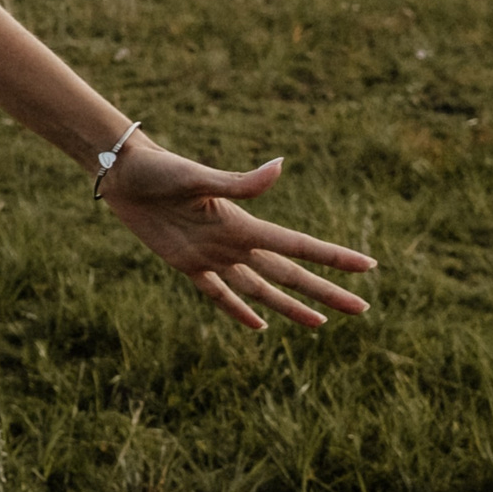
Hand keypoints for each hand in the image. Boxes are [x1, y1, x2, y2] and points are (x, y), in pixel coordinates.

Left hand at [100, 138, 374, 329]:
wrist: (122, 171)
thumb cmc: (159, 168)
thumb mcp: (197, 176)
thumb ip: (239, 182)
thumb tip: (280, 166)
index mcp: (243, 223)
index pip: (298, 246)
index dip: (333, 258)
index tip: (369, 266)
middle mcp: (234, 242)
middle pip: (289, 274)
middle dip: (325, 292)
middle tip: (362, 309)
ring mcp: (211, 255)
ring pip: (260, 289)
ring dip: (290, 307)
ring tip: (321, 324)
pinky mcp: (185, 264)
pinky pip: (218, 294)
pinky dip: (237, 310)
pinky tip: (258, 326)